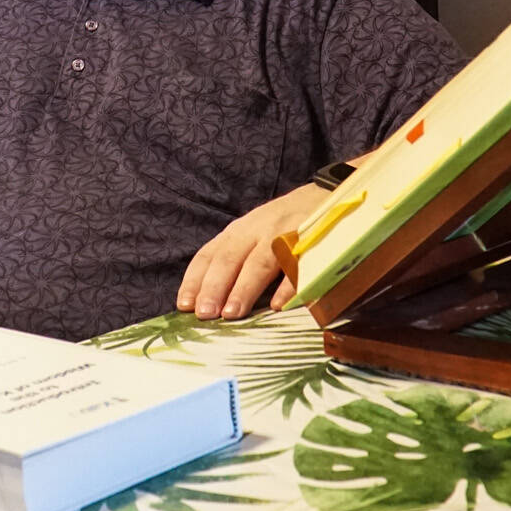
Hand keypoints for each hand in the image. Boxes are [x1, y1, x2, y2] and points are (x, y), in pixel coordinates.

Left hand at [178, 183, 327, 319]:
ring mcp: (284, 234)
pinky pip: (298, 266)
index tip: (184, 305)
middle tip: (204, 313)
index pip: (209, 255)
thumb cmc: (282, 225)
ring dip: (244, 288)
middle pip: (230, 258)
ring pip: (260, 262)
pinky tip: (277, 305)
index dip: (195, 280)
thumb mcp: (251, 235)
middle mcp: (257, 230)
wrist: (326, 197)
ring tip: (232, 313)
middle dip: (214, 286)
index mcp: (238, 231)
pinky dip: (288, 285)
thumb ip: (232, 261)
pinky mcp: (311, 242)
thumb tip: (207, 301)